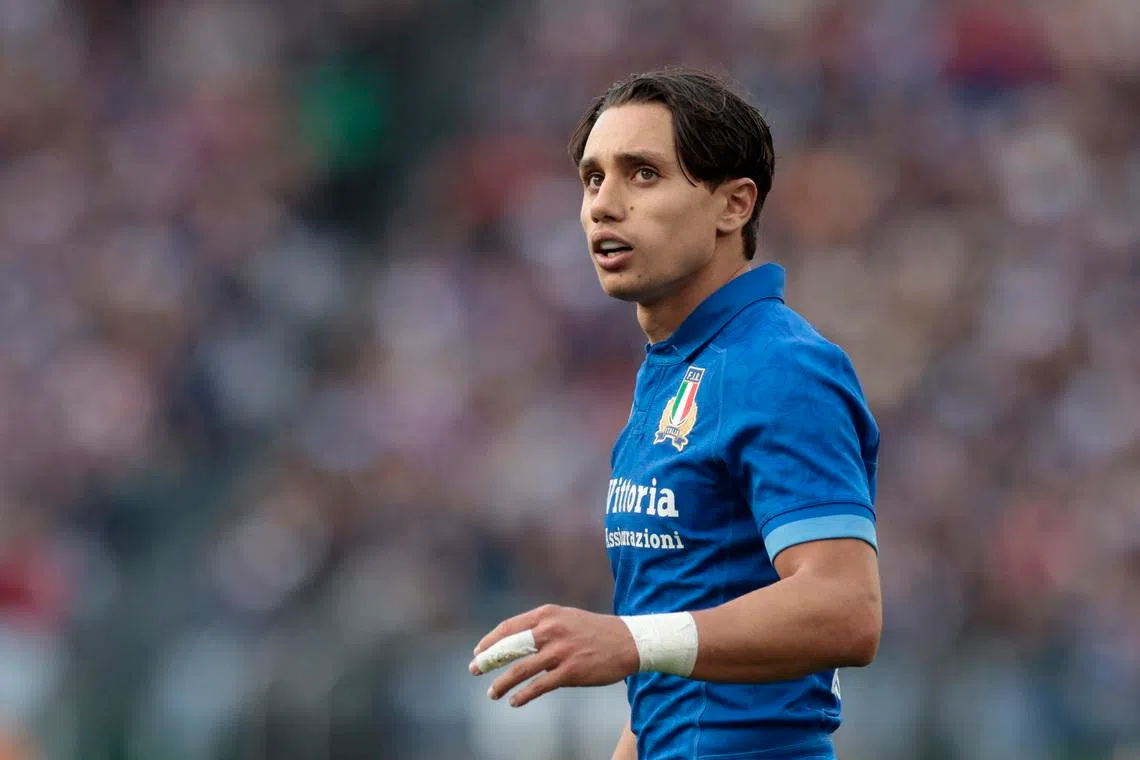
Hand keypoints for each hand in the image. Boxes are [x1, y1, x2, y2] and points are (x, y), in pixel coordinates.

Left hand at [469, 604, 638, 706]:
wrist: (628, 641)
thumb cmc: (594, 631)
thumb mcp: (566, 618)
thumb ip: (542, 626)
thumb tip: (516, 641)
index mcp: (547, 614)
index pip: (509, 627)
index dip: (490, 641)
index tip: (478, 651)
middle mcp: (551, 630)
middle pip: (509, 647)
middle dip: (487, 660)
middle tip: (473, 670)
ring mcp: (560, 651)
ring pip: (520, 669)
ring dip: (502, 683)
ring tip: (492, 693)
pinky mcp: (570, 671)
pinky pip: (539, 686)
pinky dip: (523, 695)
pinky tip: (514, 702)